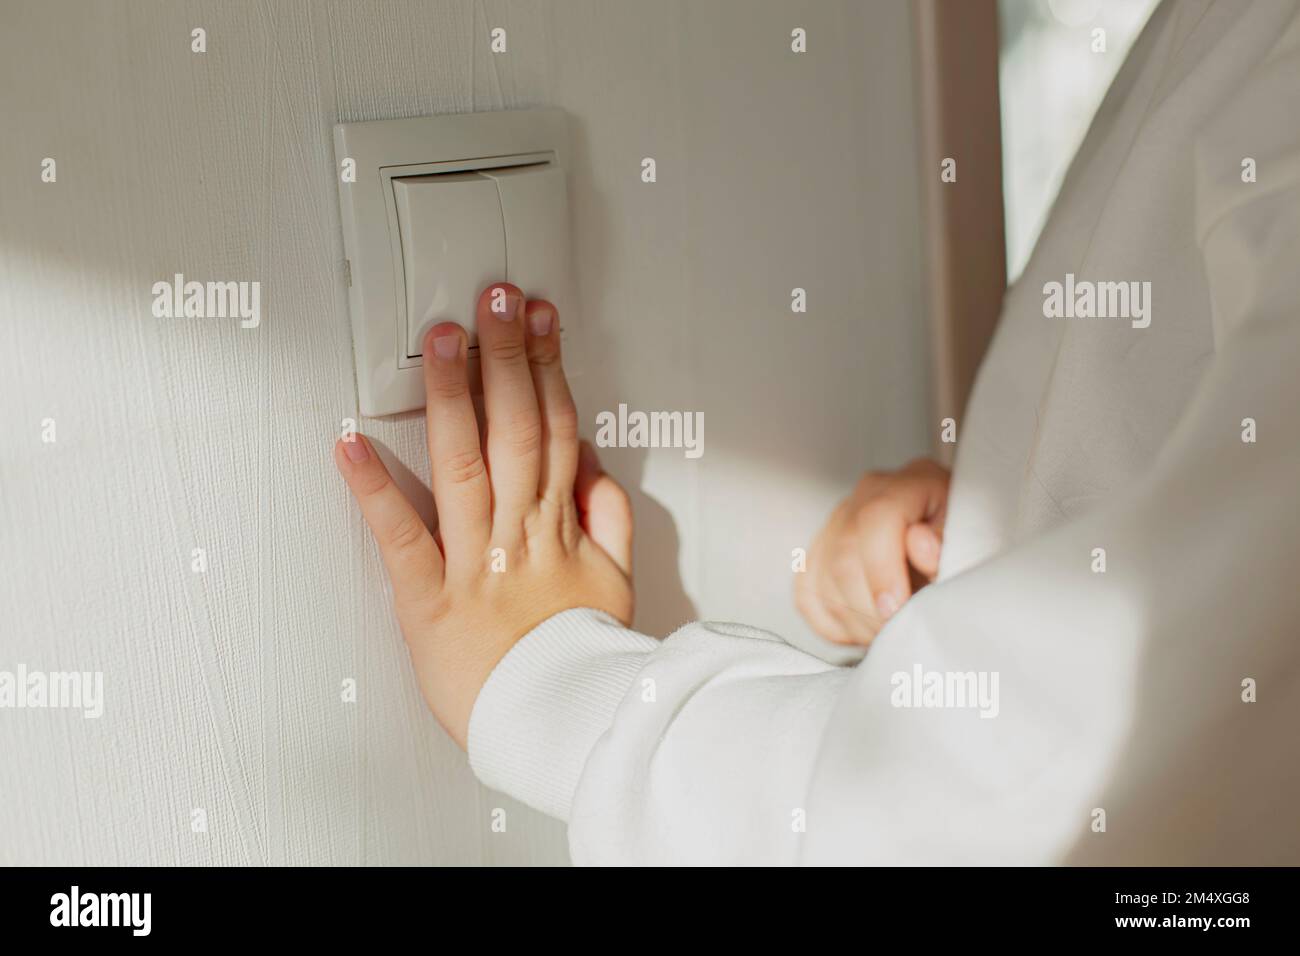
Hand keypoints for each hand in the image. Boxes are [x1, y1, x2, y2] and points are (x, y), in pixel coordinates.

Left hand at [333, 284, 633, 747]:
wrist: (559, 726)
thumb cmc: (581, 659)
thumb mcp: (618, 583)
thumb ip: (609, 516)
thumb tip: (593, 461)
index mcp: (561, 525)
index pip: (555, 426)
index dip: (547, 365)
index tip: (538, 316)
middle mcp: (519, 531)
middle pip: (515, 428)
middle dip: (507, 355)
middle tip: (494, 294)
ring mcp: (474, 561)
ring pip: (465, 463)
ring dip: (453, 395)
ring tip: (442, 336)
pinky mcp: (428, 598)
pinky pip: (401, 537)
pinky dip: (373, 488)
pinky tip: (349, 442)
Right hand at [795, 458, 949, 645]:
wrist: (946, 532)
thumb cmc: (963, 536)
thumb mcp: (972, 535)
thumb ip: (948, 543)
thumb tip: (921, 545)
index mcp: (905, 485)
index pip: (876, 520)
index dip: (881, 570)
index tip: (895, 610)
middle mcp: (863, 498)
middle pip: (844, 557)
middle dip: (869, 608)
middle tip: (899, 632)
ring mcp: (835, 523)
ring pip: (823, 580)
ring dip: (854, 620)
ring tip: (888, 632)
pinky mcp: (819, 552)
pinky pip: (807, 593)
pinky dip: (831, 622)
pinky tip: (862, 627)